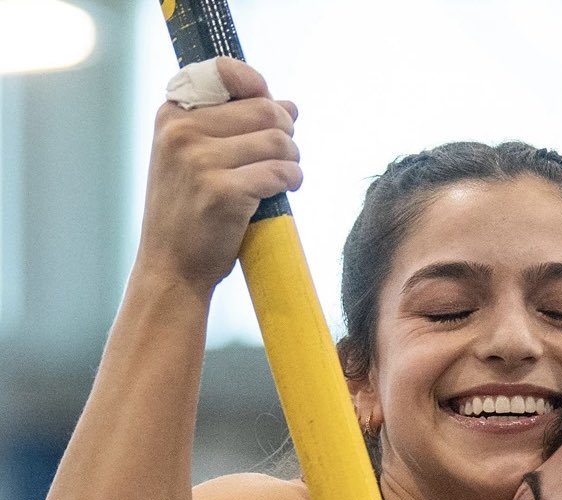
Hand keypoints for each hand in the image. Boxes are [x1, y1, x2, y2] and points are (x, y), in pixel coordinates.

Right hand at [136, 57, 301, 291]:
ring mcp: (201, 161)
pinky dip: (293, 179)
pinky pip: (280, 172)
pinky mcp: (223, 192)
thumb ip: (230, 127)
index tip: (271, 112)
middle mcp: (182, 132)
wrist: (171, 269)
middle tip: (283, 155)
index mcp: (172, 115)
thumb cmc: (189, 214)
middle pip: (263, 109)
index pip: (225, 72)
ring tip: (285, 174)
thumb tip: (289, 106)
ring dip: (292, 158)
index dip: (259, 87)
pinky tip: (286, 189)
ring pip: (277, 140)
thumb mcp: (191, 160)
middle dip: (285, 131)